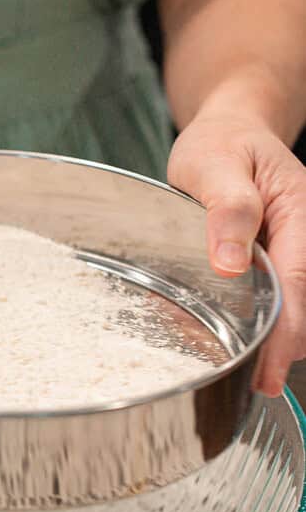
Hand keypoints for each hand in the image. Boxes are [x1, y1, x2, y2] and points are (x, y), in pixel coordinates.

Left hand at [168, 116, 305, 396]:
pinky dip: (258, 320)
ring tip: (236, 359)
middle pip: (302, 306)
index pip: (297, 285)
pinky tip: (230, 330)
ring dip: (269, 336)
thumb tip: (231, 265)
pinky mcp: (281, 263)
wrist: (231, 130)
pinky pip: (277, 298)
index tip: (268, 372)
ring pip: (292, 308)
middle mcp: (305, 237)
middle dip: (280, 347)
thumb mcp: (214, 164)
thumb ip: (226, 210)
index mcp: (299, 213)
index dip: (284, 334)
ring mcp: (296, 252)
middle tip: (252, 381)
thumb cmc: (222, 144)